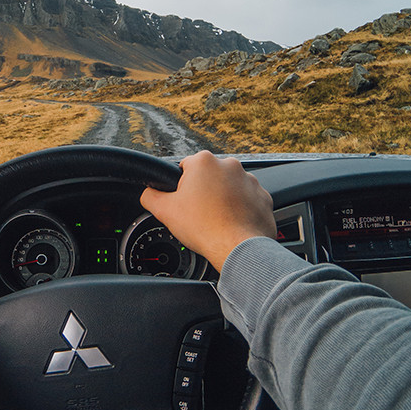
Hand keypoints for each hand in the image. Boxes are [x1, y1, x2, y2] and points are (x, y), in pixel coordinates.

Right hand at [140, 151, 274, 270]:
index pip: (185, 168)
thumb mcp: (164, 211)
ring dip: (221, 200)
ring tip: (215, 220)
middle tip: (198, 213)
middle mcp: (229, 165)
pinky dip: (239, 209)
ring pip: (228, 188)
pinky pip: (246, 200)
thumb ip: (150, 196)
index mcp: (204, 161)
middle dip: (202, 192)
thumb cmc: (204, 227)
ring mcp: (250, 180)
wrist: (238, 248)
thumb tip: (148, 192)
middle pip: (208, 177)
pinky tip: (230, 223)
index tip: (183, 202)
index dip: (180, 187)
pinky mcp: (262, 196)